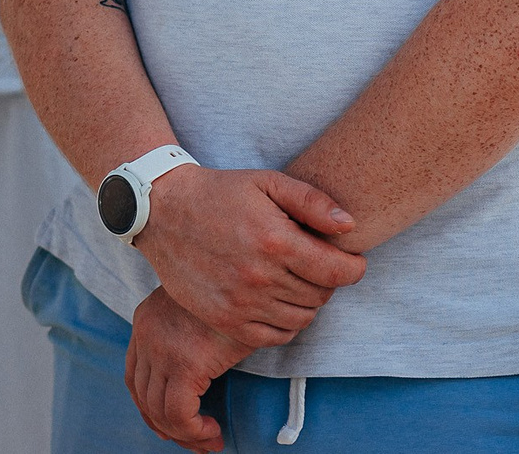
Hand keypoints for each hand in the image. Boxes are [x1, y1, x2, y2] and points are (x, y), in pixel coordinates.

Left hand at [126, 289, 250, 452]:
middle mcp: (146, 335)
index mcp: (145, 320)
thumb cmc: (236, 290)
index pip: (135, 378)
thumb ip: (188, 335)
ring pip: (160, 411)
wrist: (251, 270)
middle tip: (197, 441)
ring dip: (185, 435)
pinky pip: (179, 414)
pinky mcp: (184, 363)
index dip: (152, 408)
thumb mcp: (201, 308)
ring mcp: (162, 349)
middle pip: (144, 398)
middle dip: (168, 428)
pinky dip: (194, 431)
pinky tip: (213, 431)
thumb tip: (198, 370)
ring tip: (210, 441)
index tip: (175, 424)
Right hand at [135, 166, 364, 348]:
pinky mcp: (225, 321)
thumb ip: (312, 202)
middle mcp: (259, 278)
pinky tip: (280, 301)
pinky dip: (287, 323)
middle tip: (319, 265)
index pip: (336, 272)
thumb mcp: (268, 182)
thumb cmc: (221, 193)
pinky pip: (275, 336)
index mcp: (275, 241)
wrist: (164, 212)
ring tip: (299, 281)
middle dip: (329, 281)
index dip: (354, 268)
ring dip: (309, 302)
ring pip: (302, 318)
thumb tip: (349, 226)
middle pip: (321, 295)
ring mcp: (240, 304)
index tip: (353, 261)